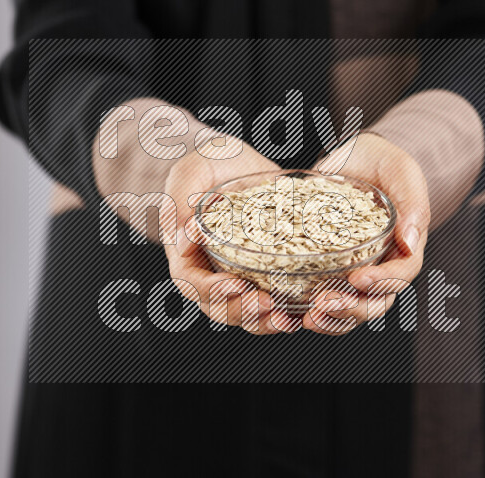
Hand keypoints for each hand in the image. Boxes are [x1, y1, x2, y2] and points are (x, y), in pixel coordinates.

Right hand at [164, 140, 298, 334]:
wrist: (241, 163)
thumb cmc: (211, 163)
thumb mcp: (194, 167)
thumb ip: (182, 195)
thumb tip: (184, 234)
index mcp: (186, 250)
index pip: (191, 281)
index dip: (211, 289)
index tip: (234, 284)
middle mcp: (210, 269)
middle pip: (218, 306)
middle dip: (241, 311)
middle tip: (266, 303)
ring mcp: (238, 275)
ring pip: (244, 312)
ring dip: (264, 321)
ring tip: (286, 317)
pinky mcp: (265, 274)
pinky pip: (271, 301)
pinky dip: (285, 311)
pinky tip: (302, 312)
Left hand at [302, 133, 430, 334]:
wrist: (354, 156)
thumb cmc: (383, 161)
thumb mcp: (402, 171)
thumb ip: (413, 202)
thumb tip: (410, 240)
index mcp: (405, 246)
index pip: (402, 275)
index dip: (382, 283)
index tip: (356, 278)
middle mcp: (383, 264)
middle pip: (376, 301)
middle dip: (352, 308)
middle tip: (325, 304)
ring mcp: (356, 269)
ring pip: (351, 307)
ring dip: (331, 318)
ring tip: (308, 317)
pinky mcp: (329, 268)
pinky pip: (325, 297)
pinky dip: (311, 308)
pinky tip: (292, 309)